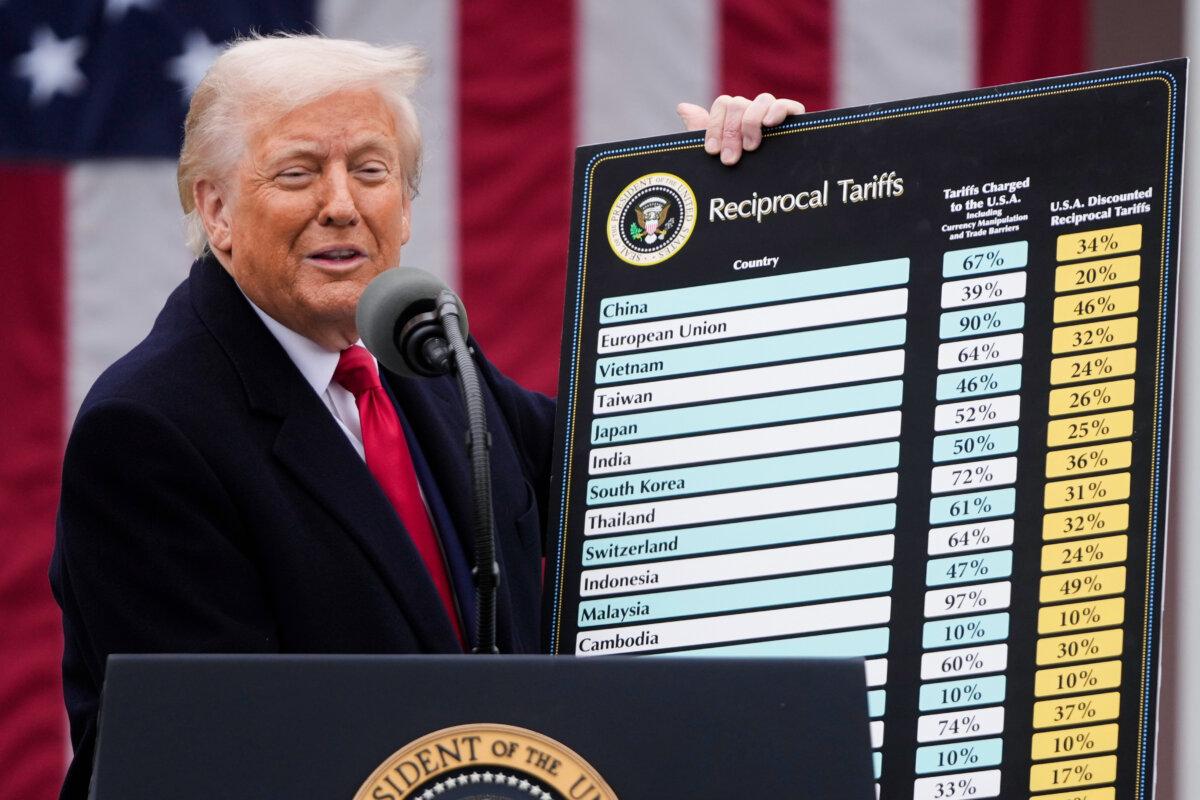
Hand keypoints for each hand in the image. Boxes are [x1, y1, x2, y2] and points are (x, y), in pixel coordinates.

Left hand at [677, 93, 804, 164]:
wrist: (772, 197)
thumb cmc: (741, 174)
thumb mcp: (718, 156)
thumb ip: (701, 132)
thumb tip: (682, 107)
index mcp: (736, 118)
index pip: (723, 104)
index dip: (715, 125)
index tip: (712, 151)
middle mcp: (755, 112)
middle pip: (739, 103)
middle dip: (730, 132)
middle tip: (730, 159)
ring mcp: (775, 116)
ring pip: (762, 99)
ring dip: (751, 122)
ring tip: (751, 147)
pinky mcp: (795, 122)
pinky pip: (787, 105)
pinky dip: (777, 110)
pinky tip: (770, 124)